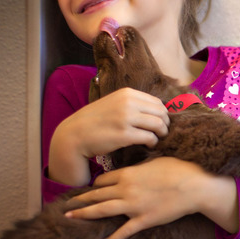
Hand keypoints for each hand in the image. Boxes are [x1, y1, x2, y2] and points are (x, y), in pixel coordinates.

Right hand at [49, 88, 169, 185]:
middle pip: (161, 113)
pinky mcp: (125, 134)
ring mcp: (126, 118)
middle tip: (161, 133)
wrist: (74, 135)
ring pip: (159, 125)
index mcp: (127, 93)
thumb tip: (156, 109)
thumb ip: (132, 103)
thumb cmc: (96, 121)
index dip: (162, 114)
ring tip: (156, 139)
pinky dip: (153, 142)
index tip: (160, 123)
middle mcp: (128, 103)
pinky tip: (148, 145)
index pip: (157, 102)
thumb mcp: (114, 103)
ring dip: (161, 134)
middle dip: (165, 124)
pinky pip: (150, 137)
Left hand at [66, 157, 239, 238]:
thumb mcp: (156, 161)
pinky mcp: (143, 221)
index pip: (103, 180)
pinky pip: (122, 232)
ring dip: (84, 214)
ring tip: (70, 217)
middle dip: (81, 199)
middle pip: (96, 195)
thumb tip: (135, 168)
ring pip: (102, 211)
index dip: (95, 184)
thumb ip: (140, 166)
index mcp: (128, 174)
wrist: (193, 186)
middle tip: (67, 204)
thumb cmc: (178, 169)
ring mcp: (132, 207)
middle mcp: (125, 190)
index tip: (91, 188)